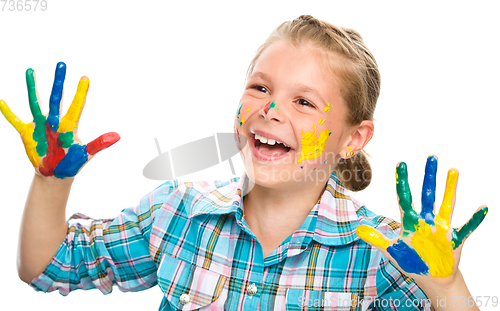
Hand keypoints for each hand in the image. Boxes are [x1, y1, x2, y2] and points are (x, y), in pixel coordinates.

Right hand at [0, 62, 119, 178]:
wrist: (55, 175)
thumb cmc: (72, 163)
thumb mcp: (85, 154)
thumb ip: (99, 144)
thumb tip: (117, 136)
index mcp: (70, 125)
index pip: (77, 106)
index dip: (81, 93)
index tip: (86, 77)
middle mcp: (55, 121)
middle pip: (57, 98)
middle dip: (59, 82)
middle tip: (62, 64)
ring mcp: (40, 125)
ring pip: (35, 102)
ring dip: (33, 87)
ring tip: (31, 71)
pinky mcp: (27, 133)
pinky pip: (15, 121)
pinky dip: (8, 112)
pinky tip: (1, 101)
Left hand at [356, 155, 486, 285]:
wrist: (431, 277)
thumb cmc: (412, 262)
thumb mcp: (392, 251)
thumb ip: (377, 239)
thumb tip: (358, 229)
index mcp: (410, 221)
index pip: (405, 197)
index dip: (402, 181)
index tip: (400, 163)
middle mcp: (426, 220)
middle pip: (427, 194)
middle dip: (429, 176)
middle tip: (431, 157)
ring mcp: (441, 228)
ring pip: (447, 204)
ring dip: (450, 188)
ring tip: (453, 170)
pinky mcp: (454, 239)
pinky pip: (466, 228)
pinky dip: (475, 219)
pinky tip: (482, 207)